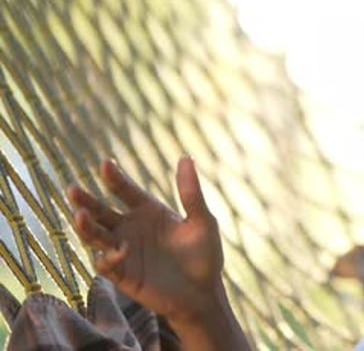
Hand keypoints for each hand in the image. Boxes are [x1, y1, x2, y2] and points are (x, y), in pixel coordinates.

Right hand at [67, 157, 223, 324]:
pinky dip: (107, 257)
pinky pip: (105, 264)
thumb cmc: (205, 255)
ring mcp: (123, 251)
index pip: (125, 189)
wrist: (203, 293)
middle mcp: (130, 227)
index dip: (114, 177)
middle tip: (73, 189)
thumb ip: (191, 193)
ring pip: (95, 235)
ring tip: (80, 216)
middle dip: (85, 200)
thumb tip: (186, 157)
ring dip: (86, 227)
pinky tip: (119, 251)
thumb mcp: (202, 221)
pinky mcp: (122, 275)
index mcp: (148, 210)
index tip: (106, 164)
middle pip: (100, 211)